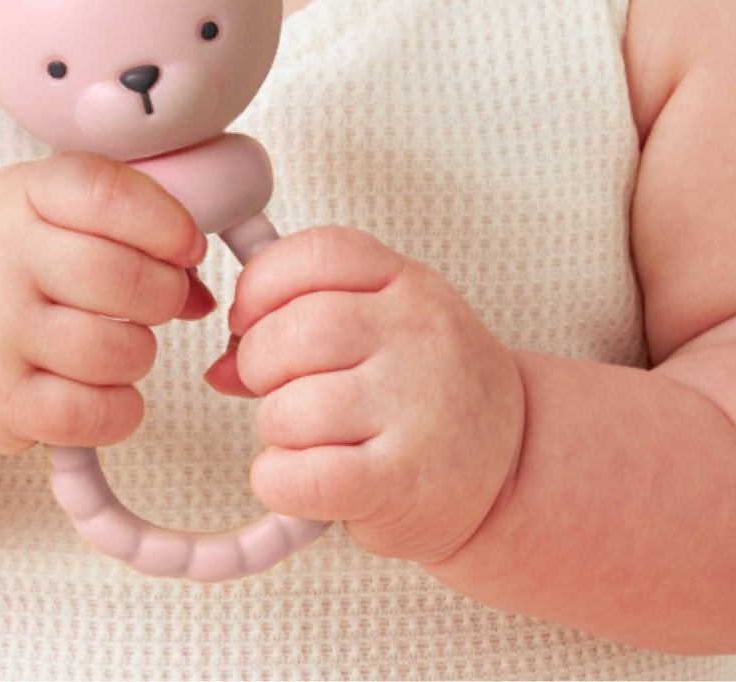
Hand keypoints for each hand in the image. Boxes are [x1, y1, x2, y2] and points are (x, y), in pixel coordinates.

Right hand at [0, 153, 215, 456]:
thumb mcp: (37, 211)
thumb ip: (120, 228)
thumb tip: (200, 292)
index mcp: (23, 195)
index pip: (107, 191)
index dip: (165, 221)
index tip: (184, 245)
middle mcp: (6, 259)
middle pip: (124, 278)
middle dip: (163, 295)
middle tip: (153, 302)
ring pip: (119, 350)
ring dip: (137, 354)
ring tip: (114, 346)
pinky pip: (95, 414)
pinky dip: (119, 409)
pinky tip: (101, 392)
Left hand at [204, 225, 525, 566]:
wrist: (516, 465)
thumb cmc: (437, 389)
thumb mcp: (392, 323)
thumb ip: (309, 317)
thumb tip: (219, 363)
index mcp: (409, 284)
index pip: (317, 253)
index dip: (261, 284)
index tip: (249, 317)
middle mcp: (417, 336)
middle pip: (295, 330)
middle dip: (258, 363)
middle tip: (273, 387)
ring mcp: (415, 408)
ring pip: (290, 407)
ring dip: (273, 428)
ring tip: (303, 436)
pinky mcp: (401, 482)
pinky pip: (302, 476)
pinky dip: (278, 479)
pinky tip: (298, 477)